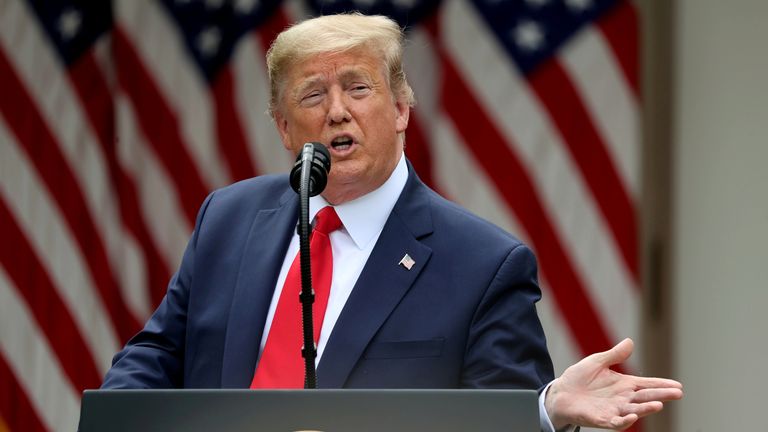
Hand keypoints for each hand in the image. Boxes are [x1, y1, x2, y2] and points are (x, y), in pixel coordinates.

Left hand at [545, 338, 682, 429]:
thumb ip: (614, 355)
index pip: (646, 384)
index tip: (678, 385)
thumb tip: (630, 341)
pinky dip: (624, 420)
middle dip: (661, 395)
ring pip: (634, 410)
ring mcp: (614, 409)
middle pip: (645, 397)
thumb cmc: (579, 378)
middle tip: (677, 393)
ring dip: (646, 408)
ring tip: (659, 404)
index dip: (661, 384)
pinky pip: (616, 422)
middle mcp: (622, 398)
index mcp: (623, 384)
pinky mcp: (602, 419)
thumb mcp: (597, 362)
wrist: (561, 393)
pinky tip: (632, 416)